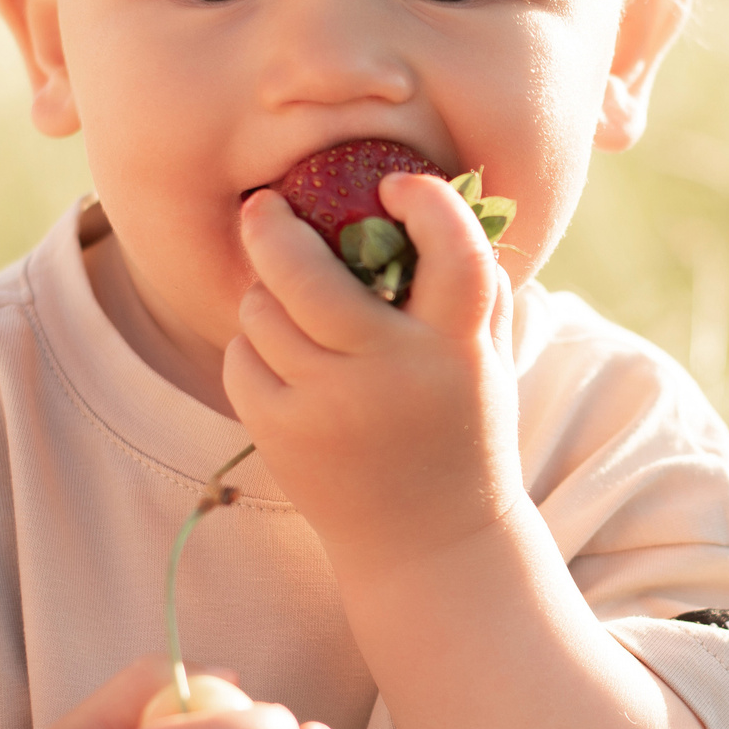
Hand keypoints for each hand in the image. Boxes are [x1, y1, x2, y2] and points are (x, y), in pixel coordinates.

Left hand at [225, 173, 521, 578]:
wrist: (431, 543)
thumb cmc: (461, 429)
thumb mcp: (486, 358)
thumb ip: (475, 287)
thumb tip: (439, 197)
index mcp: (458, 345)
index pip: (455, 250)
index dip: (430, 202)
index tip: (399, 185)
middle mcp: (392, 371)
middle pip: (306, 270)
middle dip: (272, 224)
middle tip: (263, 204)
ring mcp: (329, 404)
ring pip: (263, 310)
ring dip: (267, 293)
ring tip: (283, 299)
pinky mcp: (280, 433)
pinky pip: (242, 357)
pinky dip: (255, 347)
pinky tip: (282, 360)